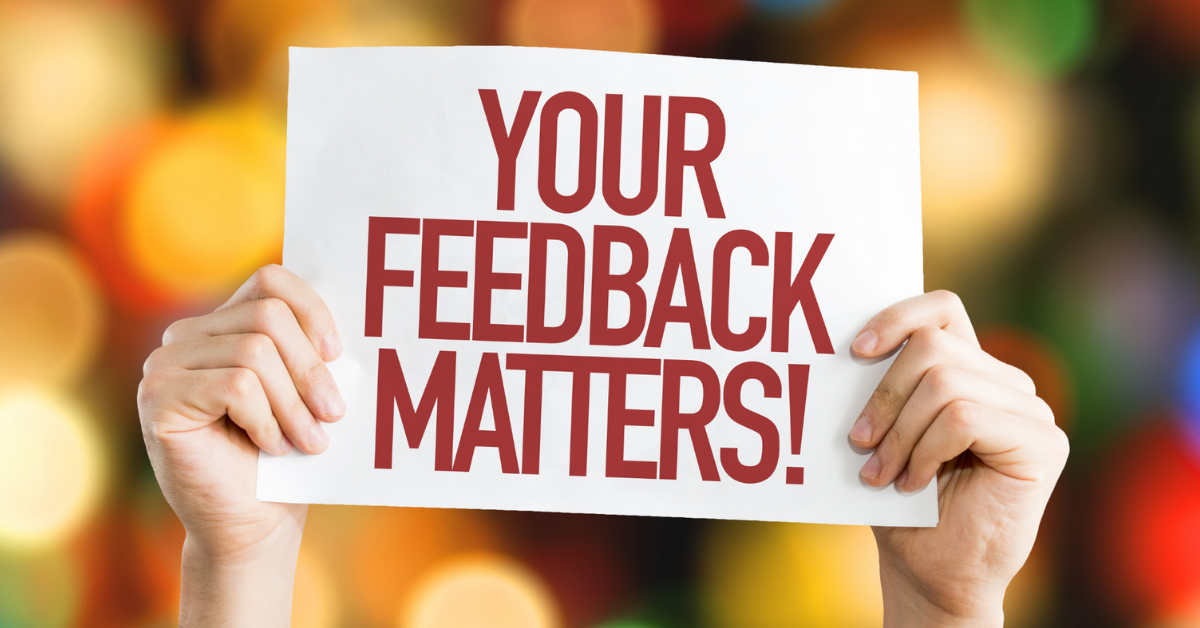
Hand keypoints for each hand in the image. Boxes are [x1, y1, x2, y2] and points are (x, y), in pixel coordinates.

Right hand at [137, 265, 343, 625]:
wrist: (253, 524)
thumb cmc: (287, 457)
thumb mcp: (306, 392)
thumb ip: (314, 351)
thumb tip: (357, 317)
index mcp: (223, 326)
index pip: (270, 280)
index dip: (312, 310)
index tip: (339, 353)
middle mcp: (185, 337)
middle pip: (267, 316)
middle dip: (311, 369)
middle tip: (333, 414)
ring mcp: (164, 366)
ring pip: (255, 352)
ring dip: (293, 404)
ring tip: (307, 440)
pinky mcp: (158, 399)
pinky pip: (235, 387)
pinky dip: (266, 419)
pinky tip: (270, 446)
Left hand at [849, 291, 1068, 627]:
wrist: (930, 572)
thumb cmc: (901, 503)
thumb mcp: (882, 432)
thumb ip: (880, 386)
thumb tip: (845, 342)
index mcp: (971, 370)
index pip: (941, 309)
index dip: (897, 317)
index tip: (855, 351)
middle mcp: (1006, 382)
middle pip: (932, 348)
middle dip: (883, 396)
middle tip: (859, 443)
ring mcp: (1030, 410)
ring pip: (944, 383)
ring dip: (900, 433)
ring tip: (882, 472)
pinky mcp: (1043, 442)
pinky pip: (964, 418)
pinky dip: (926, 451)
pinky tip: (916, 482)